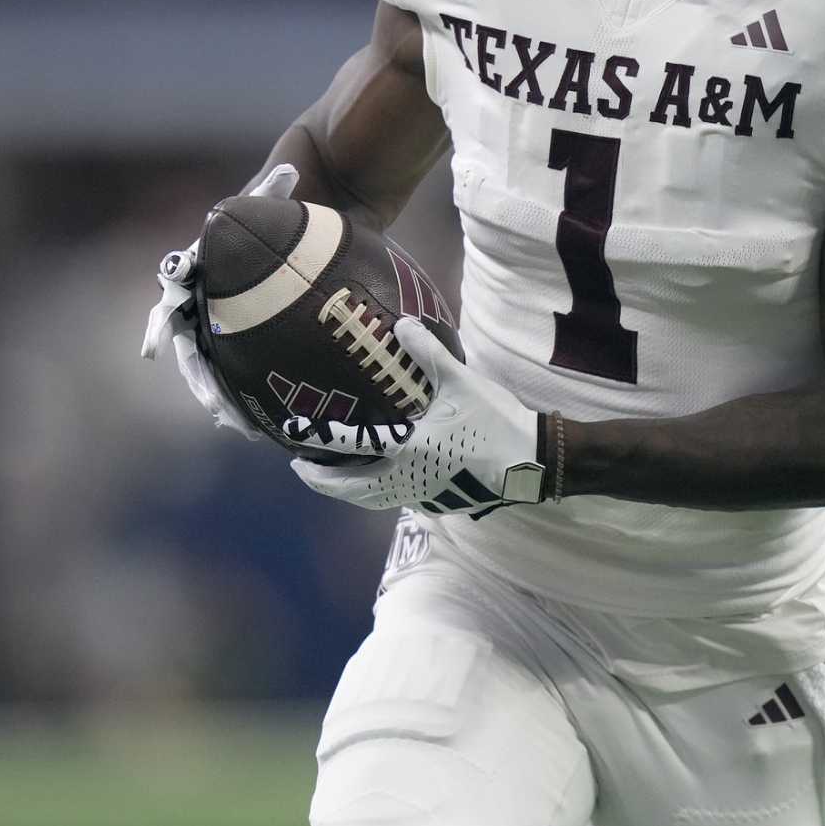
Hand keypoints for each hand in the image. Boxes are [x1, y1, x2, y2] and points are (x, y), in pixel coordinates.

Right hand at [138, 164, 299, 439]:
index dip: (160, 330)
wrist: (301, 208)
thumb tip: (290, 172)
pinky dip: (247, 393)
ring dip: (221, 396)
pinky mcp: (250, 333)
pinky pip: (244, 368)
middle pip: (193, 348)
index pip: (172, 305)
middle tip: (213, 407)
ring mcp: (226, 319)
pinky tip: (259, 426)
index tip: (152, 354)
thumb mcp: (276, 195)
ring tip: (235, 426)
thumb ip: (276, 187)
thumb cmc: (282, 202)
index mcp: (200, 272)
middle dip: (201, 380)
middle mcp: (205, 300)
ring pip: (215, 366)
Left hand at [286, 316, 549, 514]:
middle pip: (352, 489)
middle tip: (302, 469)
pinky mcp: (437, 500)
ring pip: (371, 499)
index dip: (320, 440)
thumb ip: (428, 354)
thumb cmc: (494, 422)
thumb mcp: (461, 382)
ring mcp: (422, 494)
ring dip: (346, 491)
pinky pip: (394, 499)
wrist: (530, 462)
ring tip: (332, 479)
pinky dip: (374, 492)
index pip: (351, 446)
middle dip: (323, 481)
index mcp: (407, 450)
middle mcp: (407, 478)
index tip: (294, 436)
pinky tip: (378, 481)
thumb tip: (401, 324)